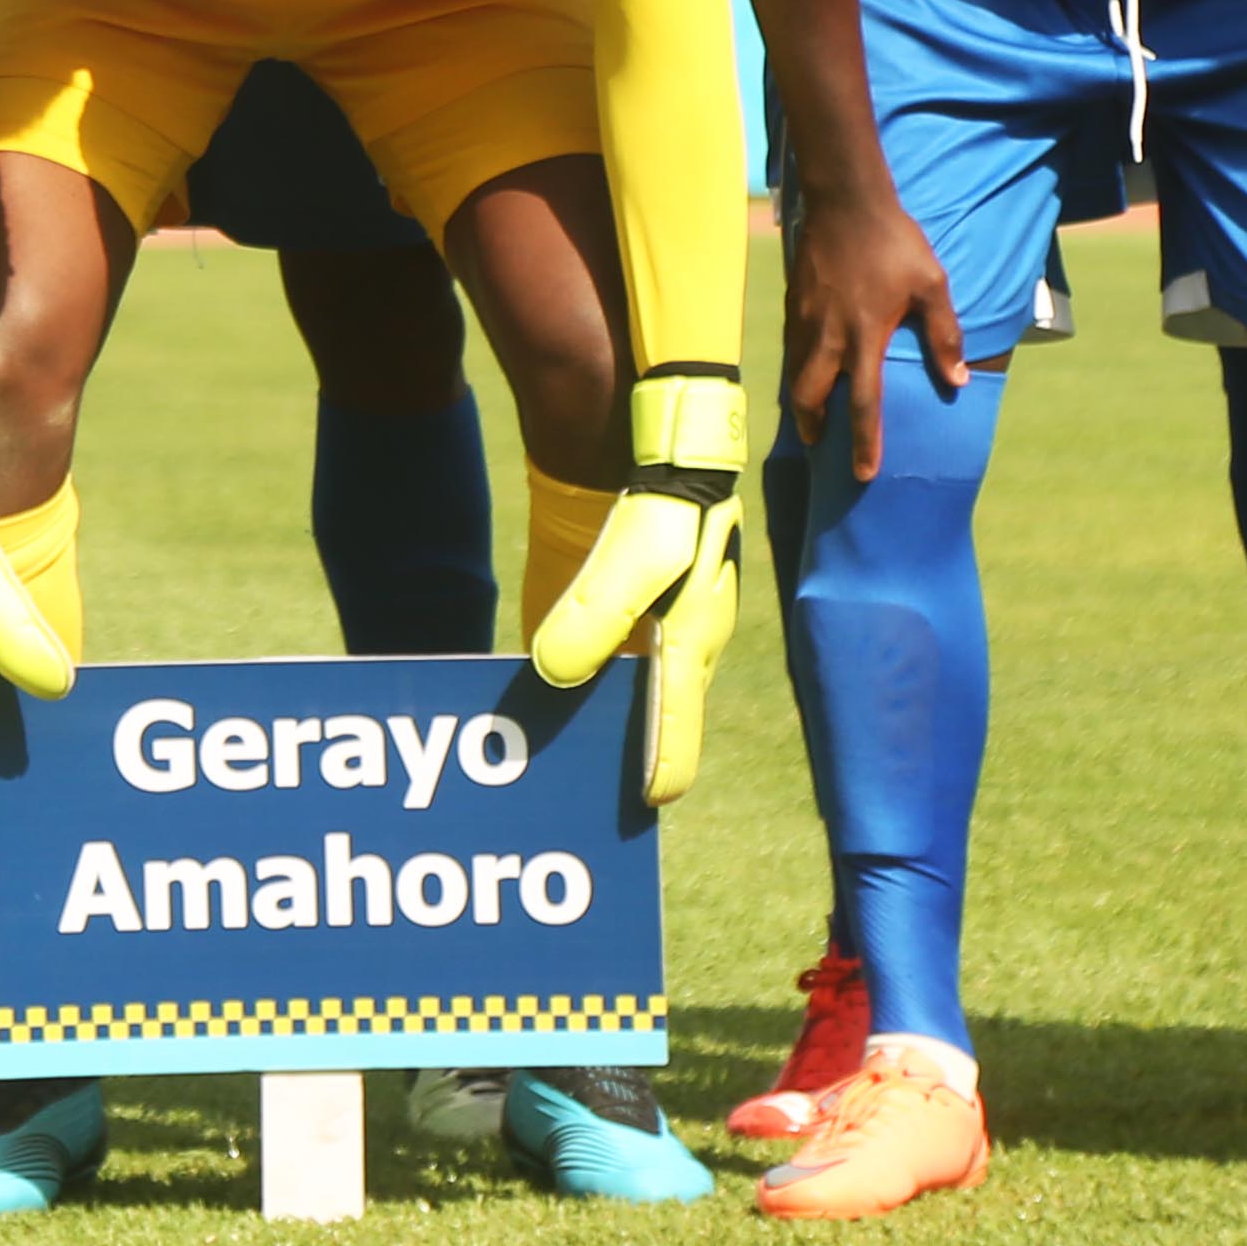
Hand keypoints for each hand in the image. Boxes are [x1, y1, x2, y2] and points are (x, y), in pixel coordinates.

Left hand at [521, 373, 748, 804]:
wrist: (675, 440)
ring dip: (607, 710)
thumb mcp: (632, 562)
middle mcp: (683, 639)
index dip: (663, 768)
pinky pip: (615, 642)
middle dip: (635, 750)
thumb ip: (595, 618)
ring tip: (571, 742)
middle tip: (599, 786)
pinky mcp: (641, 590)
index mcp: (693, 644)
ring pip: (634, 680)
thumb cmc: (669, 505)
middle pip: (658, 710)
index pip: (678, 726)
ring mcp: (665, 615)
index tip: (646, 804)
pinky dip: (591, 666)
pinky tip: (555, 677)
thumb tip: (553, 676)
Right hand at [776, 162, 966, 478]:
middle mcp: (829, 335)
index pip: (863, 402)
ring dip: (801, 400)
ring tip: (809, 415)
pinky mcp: (794, 302)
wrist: (846, 200)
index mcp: (865, 335)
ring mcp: (806, 318)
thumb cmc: (895, 242)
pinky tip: (804, 368)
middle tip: (820, 444)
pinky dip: (795, 366)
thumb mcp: (932, 285)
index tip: (864, 472)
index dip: (864, 441)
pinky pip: (790, 346)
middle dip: (814, 427)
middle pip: (810, 397)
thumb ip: (945, 335)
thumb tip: (958, 380)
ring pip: (794, 373)